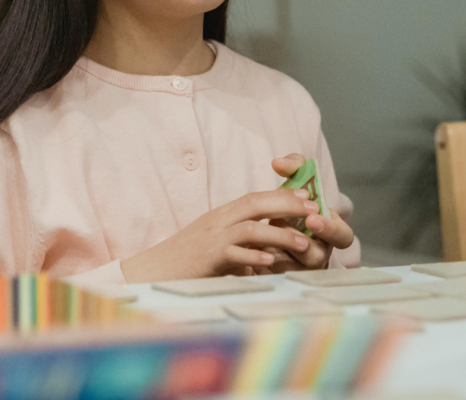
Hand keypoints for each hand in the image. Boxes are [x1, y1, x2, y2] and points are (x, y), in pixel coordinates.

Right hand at [120, 188, 319, 282]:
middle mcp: (216, 221)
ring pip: (249, 228)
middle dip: (286, 204)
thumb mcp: (214, 244)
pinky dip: (253, 256)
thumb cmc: (185, 261)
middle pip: (255, 204)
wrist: (151, 272)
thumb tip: (265, 247)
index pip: (254, 197)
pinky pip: (232, 254)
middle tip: (314, 208)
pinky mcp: (205, 258)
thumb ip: (238, 241)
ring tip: (303, 243)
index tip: (307, 195)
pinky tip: (272, 262)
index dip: (281, 194)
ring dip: (279, 234)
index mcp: (220, 215)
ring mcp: (210, 238)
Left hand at [264, 153, 354, 271]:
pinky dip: (263, 258)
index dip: (331, 229)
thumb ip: (294, 167)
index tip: (313, 218)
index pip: (343, 236)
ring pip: (291, 264)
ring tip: (264, 236)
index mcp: (328, 231)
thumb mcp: (296, 182)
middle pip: (317, 256)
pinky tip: (253, 248)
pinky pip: (272, 271)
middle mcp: (317, 252)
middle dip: (302, 244)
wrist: (264, 229)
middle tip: (286, 233)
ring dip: (277, 248)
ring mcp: (299, 268)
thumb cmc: (290, 204)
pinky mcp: (279, 276)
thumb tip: (278, 163)